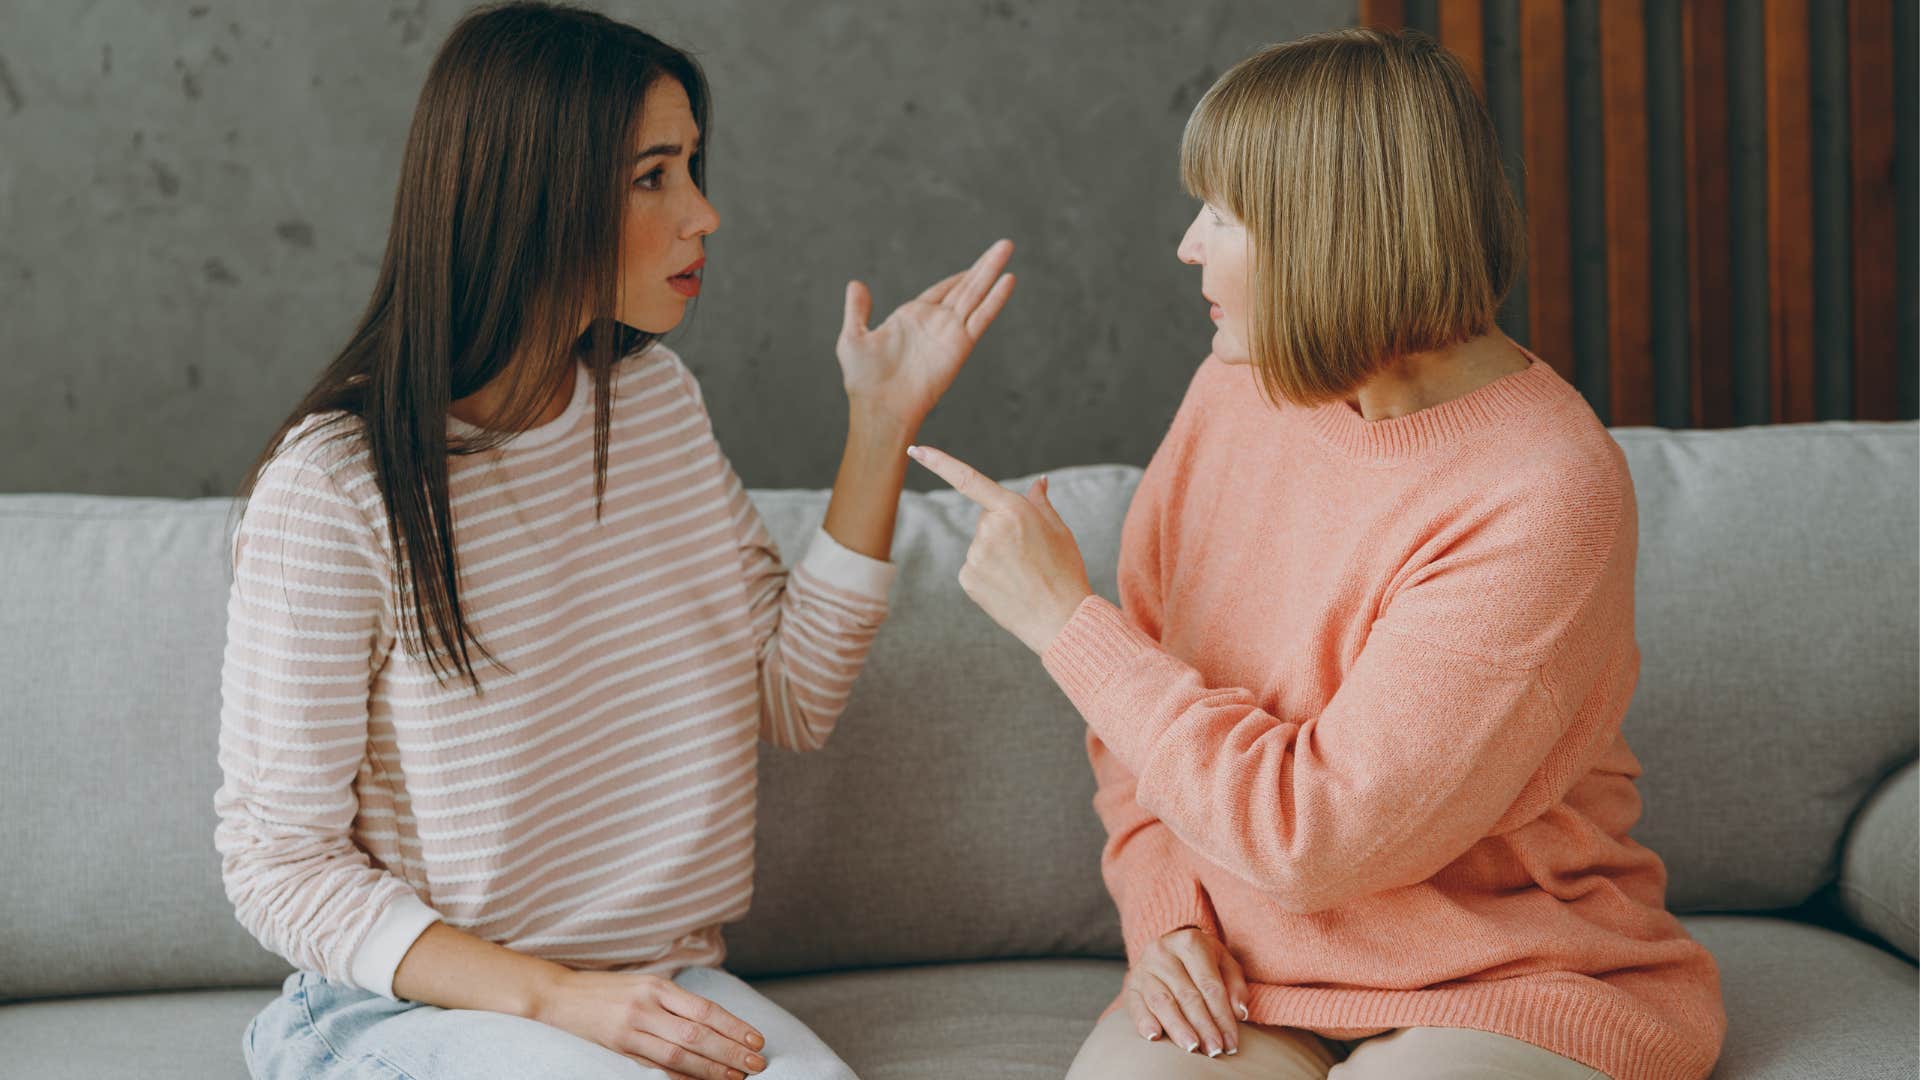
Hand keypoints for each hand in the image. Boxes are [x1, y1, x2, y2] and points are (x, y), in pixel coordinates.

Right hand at [532, 969, 766, 1079]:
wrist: (559, 996)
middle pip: (696, 1034)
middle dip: (730, 1051)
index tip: (756, 1039)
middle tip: (757, 1064)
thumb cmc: (609, 990)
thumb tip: (716, 1024)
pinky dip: (681, 1078)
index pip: (705, 1009)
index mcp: (657, 986)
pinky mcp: (618, 1049)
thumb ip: (676, 1001)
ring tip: (736, 1077)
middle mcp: (646, 1007)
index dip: (733, 1026)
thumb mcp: (645, 984)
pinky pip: (655, 1068)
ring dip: (710, 1069)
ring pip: (678, 1055)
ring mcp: (630, 1030)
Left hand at [837, 239, 1015, 438]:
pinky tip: (1008, 280)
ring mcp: (949, 332)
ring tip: (1008, 247)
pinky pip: (981, 317)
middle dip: (984, 265)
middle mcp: (935, 322)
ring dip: (992, 271)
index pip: (942, 290)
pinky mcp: (960, 344)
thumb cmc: (864, 380)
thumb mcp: (853, 337)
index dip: (959, 277)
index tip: (976, 265)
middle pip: (965, 286)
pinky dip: (995, 299)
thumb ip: (858, 310)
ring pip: (976, 294)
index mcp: (912, 317)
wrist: (880, 406)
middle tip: (1005, 245)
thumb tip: (856, 284)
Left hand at [905, 444, 1092, 653]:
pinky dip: (988, 574)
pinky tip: (1009, 587)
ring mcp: (975, 555)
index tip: (915, 450)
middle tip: (1029, 554)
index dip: (939, 462)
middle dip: (1003, 530)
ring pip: (981, 545)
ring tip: (1022, 574)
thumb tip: (1038, 482)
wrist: (1060, 619)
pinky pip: (974, 567)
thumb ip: (1040, 502)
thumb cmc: (1065, 571)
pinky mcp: (968, 578)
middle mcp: (988, 530)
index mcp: (1013, 510)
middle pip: (986, 519)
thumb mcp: (1059, 530)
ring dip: (996, 554)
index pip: (968, 479)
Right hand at [1124, 926, 1250, 1057]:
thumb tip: (1240, 1012)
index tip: (1231, 1042)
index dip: (1222, 1016)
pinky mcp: (1130, 984)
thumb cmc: (1202, 960)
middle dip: (1203, 1026)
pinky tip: (1155, 1037)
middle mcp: (1163, 952)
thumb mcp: (1224, 962)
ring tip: (1191, 1047)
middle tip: (1214, 1050)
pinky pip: (1136, 1005)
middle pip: (1187, 995)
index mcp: (1190, 942)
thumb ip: (1235, 986)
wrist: (1168, 948)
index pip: (1210, 985)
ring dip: (1178, 1027)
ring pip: (1162, 1001)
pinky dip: (1144, 1021)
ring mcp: (1144, 968)